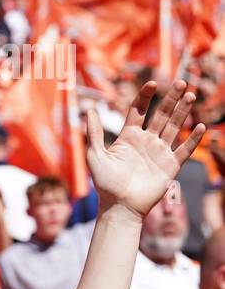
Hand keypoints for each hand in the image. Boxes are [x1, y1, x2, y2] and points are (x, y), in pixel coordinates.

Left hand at [86, 80, 204, 217]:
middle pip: (161, 115)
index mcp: (128, 137)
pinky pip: (184, 150)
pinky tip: (199, 126)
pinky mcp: (170, 166)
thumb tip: (89, 110)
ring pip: (173, 127)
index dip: (145, 96)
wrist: (119, 206)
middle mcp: (146, 141)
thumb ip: (94, 133)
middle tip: (180, 82)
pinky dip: (192, 139)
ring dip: (182, 112)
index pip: (139, 111)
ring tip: (190, 95)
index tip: (152, 83)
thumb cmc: (105, 183)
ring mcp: (160, 152)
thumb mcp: (95, 155)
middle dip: (170, 99)